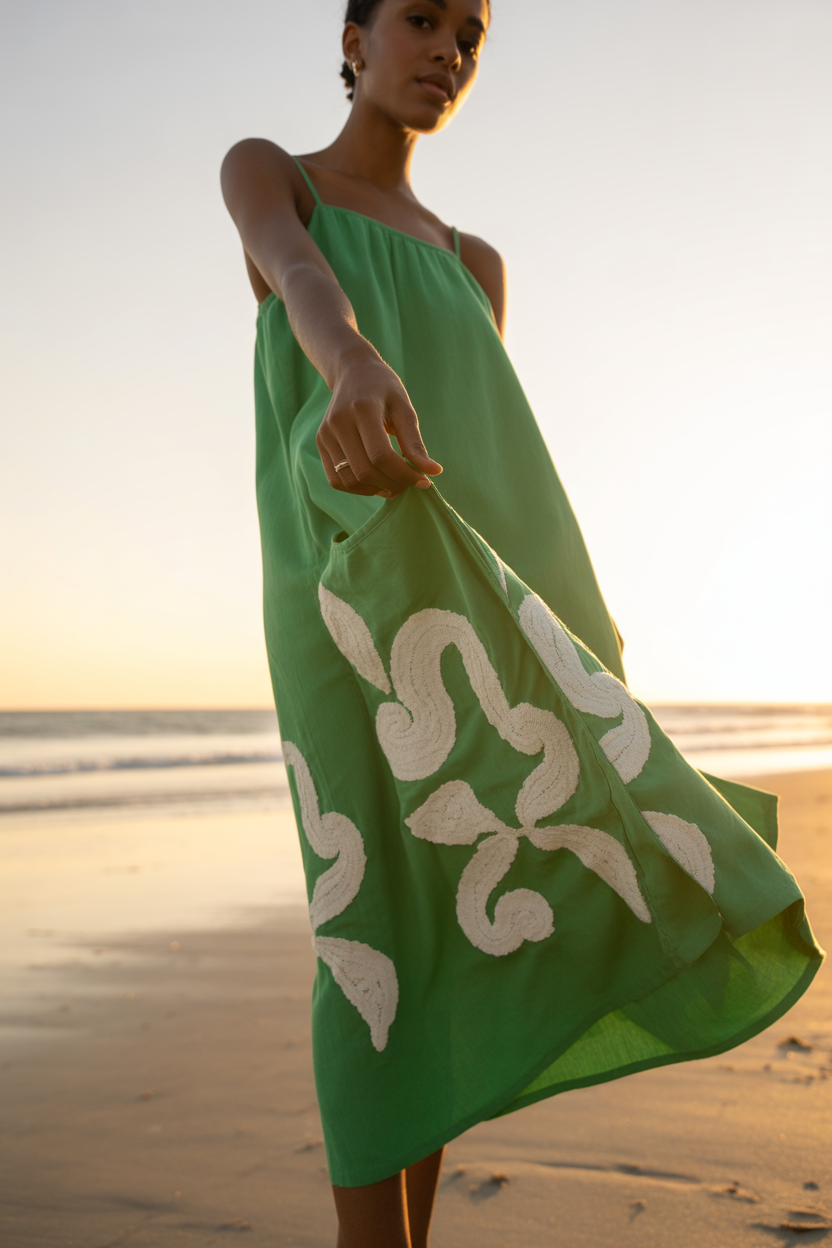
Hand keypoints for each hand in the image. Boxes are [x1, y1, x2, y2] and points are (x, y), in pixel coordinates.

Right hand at [316, 347, 441, 496]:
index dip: (404, 475)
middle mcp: (339, 423)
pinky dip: (358, 488)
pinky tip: (375, 481)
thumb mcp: (404, 408)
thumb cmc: (383, 388)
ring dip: (375, 490)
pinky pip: (336, 480)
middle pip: (365, 471)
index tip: (423, 481)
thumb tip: (433, 472)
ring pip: (349, 480)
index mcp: (363, 409)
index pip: (381, 455)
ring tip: (393, 484)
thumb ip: (415, 442)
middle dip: (392, 485)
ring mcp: (325, 434)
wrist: (352, 372)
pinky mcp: (321, 443)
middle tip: (409, 484)